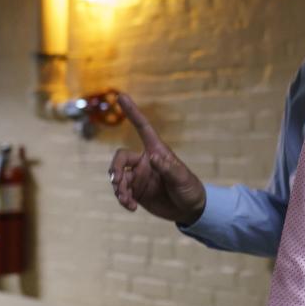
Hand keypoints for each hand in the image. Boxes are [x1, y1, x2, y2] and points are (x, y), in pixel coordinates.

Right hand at [108, 94, 206, 223]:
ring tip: (127, 201)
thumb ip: (168, 168)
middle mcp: (144, 161)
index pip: (142, 128)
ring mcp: (138, 176)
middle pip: (119, 158)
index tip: (121, 96)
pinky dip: (122, 199)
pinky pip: (122, 192)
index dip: (132, 112)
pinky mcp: (136, 191)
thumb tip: (153, 157)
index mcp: (156, 151)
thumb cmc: (189, 189)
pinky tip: (131, 207)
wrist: (189, 210)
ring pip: (117, 177)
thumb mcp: (182, 179)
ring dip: (118, 188)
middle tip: (118, 183)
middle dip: (115, 170)